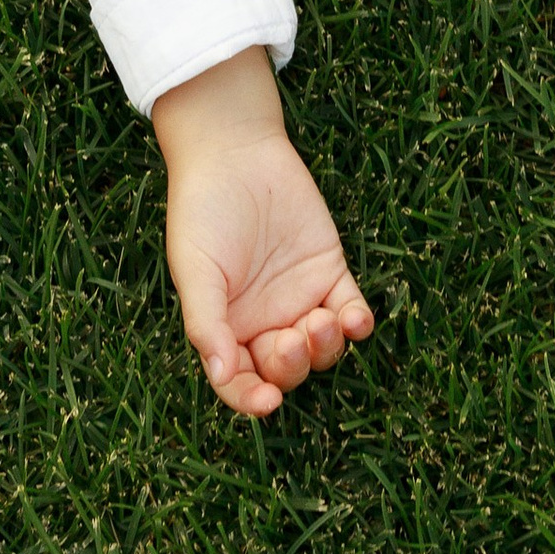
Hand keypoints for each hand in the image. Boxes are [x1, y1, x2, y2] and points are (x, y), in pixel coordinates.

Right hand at [152, 48, 374, 420]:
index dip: (251, 398)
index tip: (267, 402)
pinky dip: (358, 325)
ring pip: (322, 349)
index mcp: (227, 327)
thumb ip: (206, 322)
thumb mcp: (195, 269)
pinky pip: (351, 312)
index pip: (239, 380)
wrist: (234, 151)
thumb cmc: (202, 211)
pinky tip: (355, 319)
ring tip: (321, 323)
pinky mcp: (330, 272)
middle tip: (291, 338)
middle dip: (291, 366)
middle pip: (286, 370)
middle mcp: (265, 321)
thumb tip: (221, 373)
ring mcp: (301, 299)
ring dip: (326, 348)